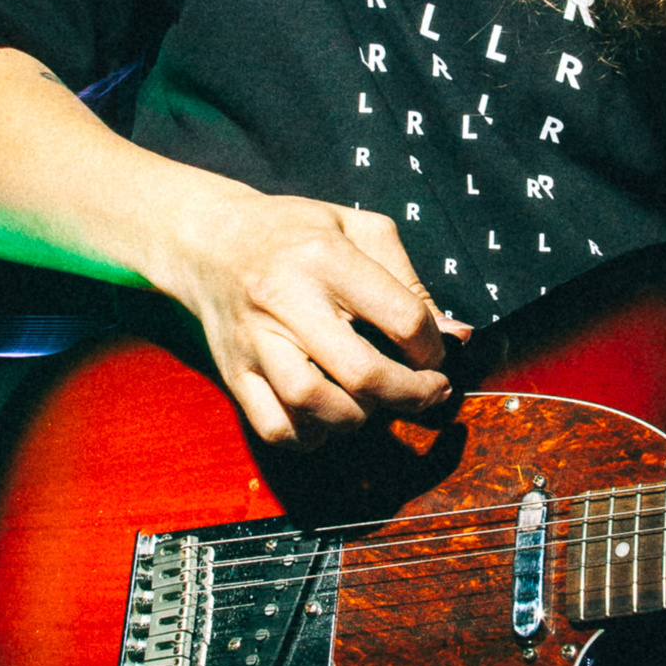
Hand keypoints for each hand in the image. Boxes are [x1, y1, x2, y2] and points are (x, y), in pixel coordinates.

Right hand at [167, 189, 465, 451]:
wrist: (209, 239)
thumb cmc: (294, 233)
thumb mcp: (358, 228)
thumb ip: (409, 279)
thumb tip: (455, 336)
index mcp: (325, 258)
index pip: (401, 318)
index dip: (433, 347)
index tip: (435, 353)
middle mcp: (287, 301)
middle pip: (362, 373)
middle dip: (410, 394)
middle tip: (428, 392)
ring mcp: (256, 342)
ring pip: (314, 406)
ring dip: (359, 417)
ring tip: (372, 402)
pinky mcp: (235, 373)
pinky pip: (276, 427)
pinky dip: (311, 436)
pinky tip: (329, 417)